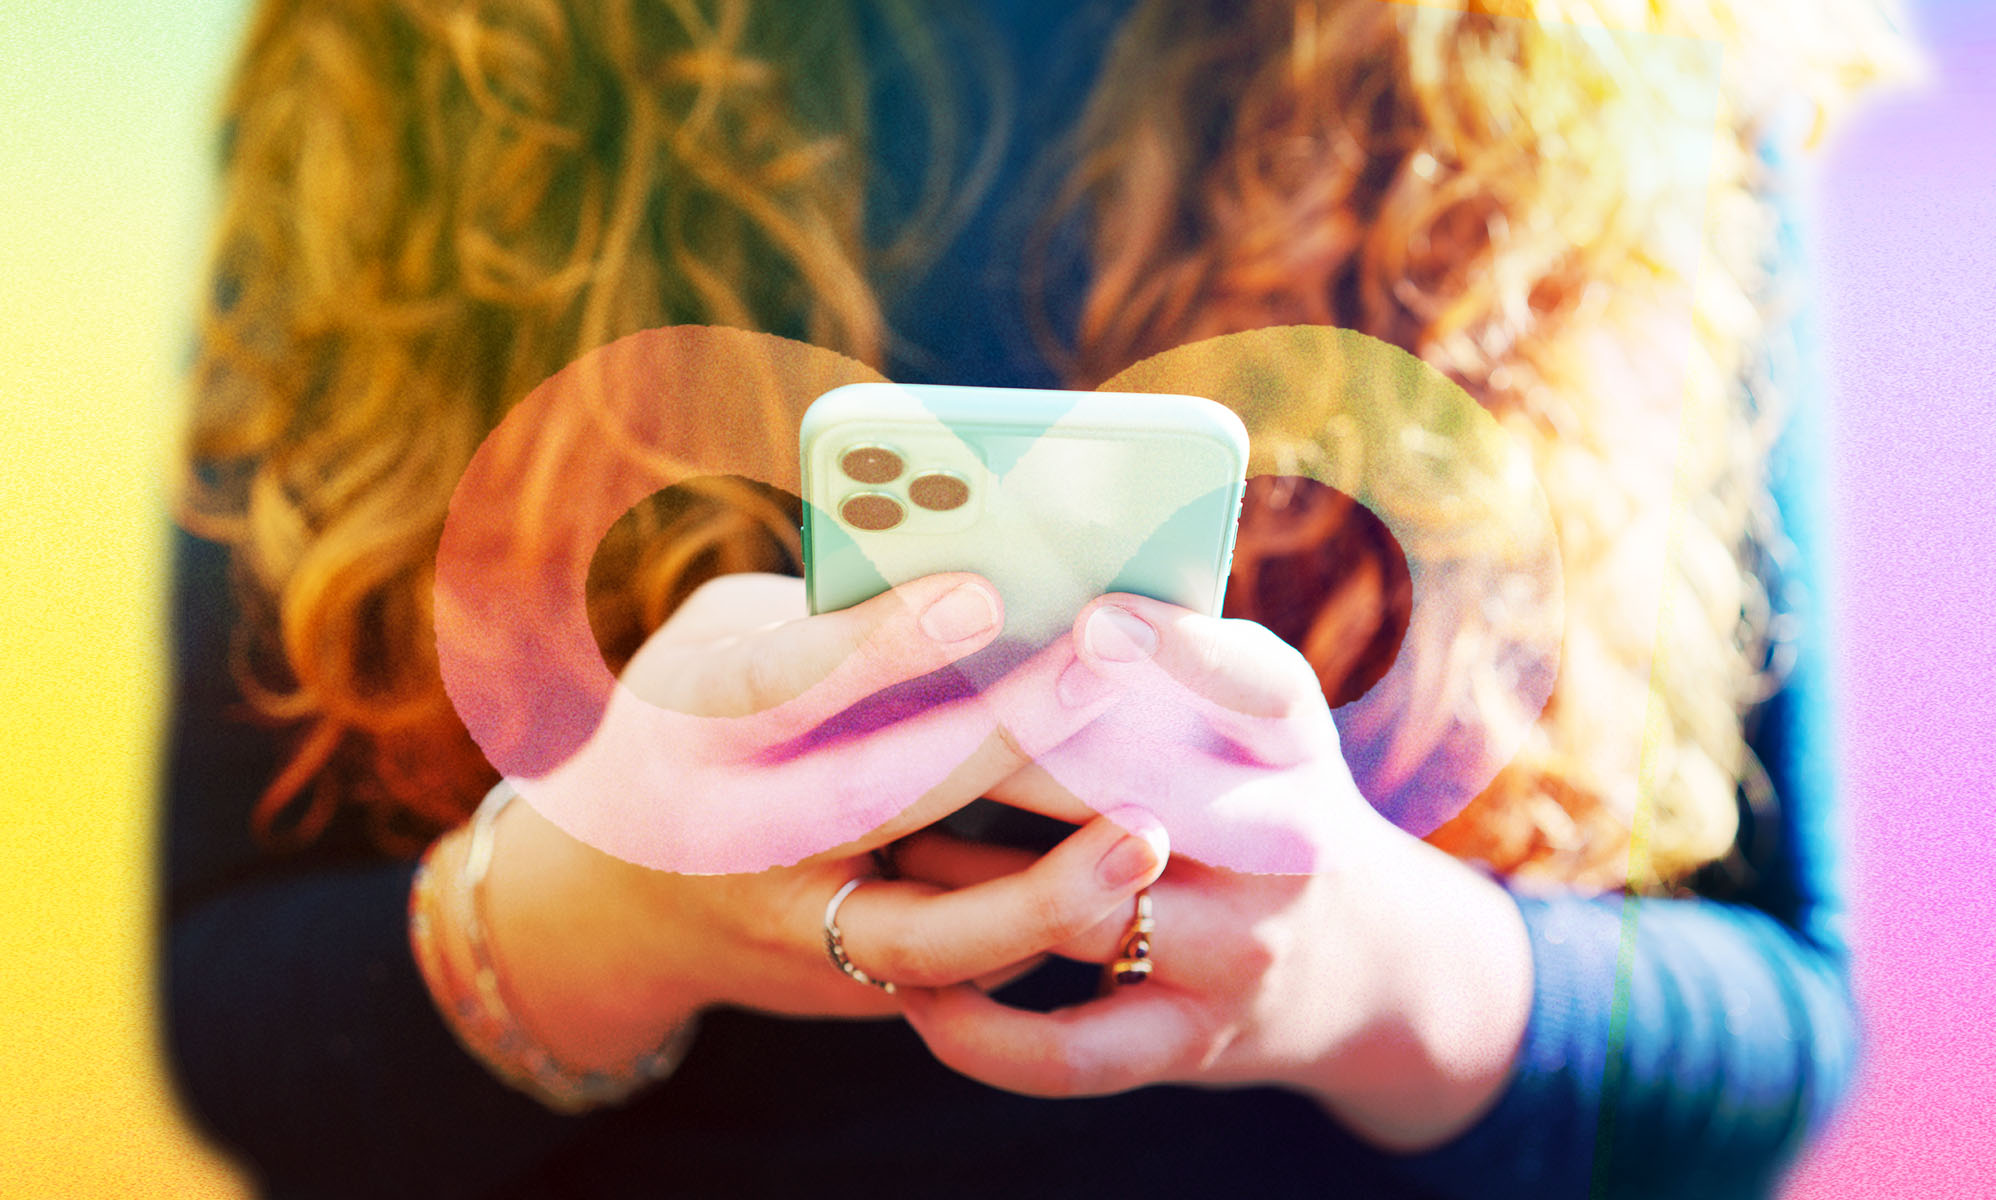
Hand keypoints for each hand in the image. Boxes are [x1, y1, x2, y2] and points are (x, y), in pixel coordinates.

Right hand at [451, 573, 1171, 1077]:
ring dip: (1043, 893)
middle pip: (875, 800)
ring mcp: (790, 931)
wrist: (621, 904)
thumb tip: (985, 586)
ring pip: (925, 937)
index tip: (984, 593)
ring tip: (1145, 837)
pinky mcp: (847, 987)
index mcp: (693, 727)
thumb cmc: (696, 726)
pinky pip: (961, 969)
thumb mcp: (718, 642)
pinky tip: (1125, 877)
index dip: (881, 643)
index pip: (782, 682)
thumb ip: (823, 615)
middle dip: (1000, 742)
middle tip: (1102, 674)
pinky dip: (1045, 925)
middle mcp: (734, 839)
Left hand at [890, 593, 1534, 1151]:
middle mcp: (1281, 846)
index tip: (1095, 621)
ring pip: (1083, 913)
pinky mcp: (1192, 1043)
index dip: (1179, 653)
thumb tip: (1005, 586)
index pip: (1259, 687)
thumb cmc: (1260, 795)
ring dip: (964, 883)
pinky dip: (981, 1031)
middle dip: (1010, 761)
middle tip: (894, 728)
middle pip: (1138, 795)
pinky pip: (1069, 1051)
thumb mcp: (1252, 716)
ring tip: (878, 848)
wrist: (1365, 961)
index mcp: (1289, 741)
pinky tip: (917, 992)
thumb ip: (1164, 661)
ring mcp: (1238, 952)